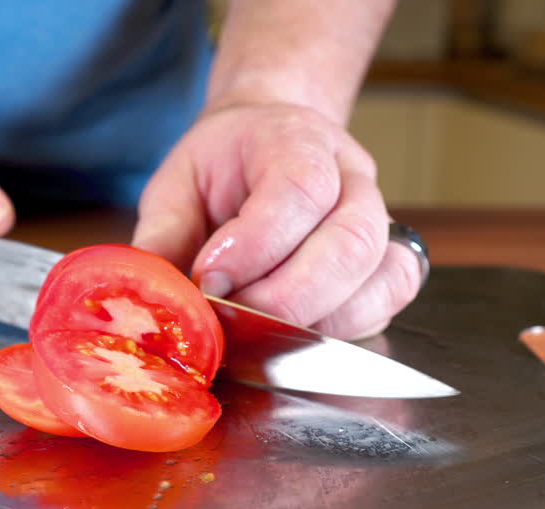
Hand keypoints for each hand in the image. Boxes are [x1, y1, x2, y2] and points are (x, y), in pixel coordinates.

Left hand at [132, 102, 421, 338]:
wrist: (266, 144)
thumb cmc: (221, 167)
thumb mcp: (177, 185)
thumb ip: (165, 235)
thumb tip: (154, 293)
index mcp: (296, 139)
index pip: (300, 189)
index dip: (256, 245)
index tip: (210, 279)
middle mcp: (351, 175)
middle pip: (352, 241)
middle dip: (288, 297)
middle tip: (234, 319)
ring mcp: (379, 217)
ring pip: (383, 274)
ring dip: (320, 319)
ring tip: (261, 332)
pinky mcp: (387, 260)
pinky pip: (390, 298)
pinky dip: (348, 327)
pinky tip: (298, 334)